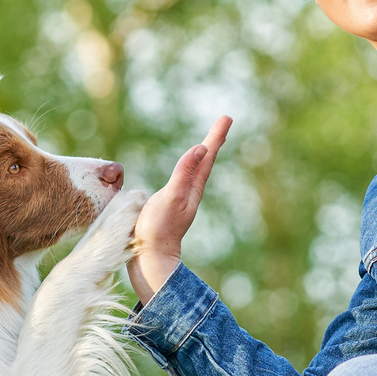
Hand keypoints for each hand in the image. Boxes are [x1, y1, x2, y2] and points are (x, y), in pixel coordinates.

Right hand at [129, 116, 231, 302]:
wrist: (149, 258)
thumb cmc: (158, 228)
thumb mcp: (171, 197)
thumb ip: (184, 172)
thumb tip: (202, 148)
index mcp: (192, 188)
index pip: (207, 157)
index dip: (216, 136)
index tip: (227, 118)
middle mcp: (190, 192)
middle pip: (205, 161)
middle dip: (214, 140)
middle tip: (224, 121)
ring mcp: (181, 200)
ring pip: (196, 171)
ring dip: (203, 154)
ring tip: (209, 142)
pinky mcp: (170, 206)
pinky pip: (184, 179)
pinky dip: (189, 168)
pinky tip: (186, 170)